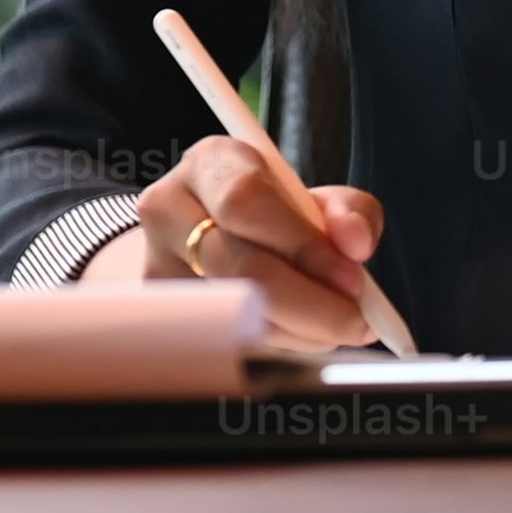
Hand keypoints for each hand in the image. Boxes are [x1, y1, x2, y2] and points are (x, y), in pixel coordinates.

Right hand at [68, 132, 388, 348]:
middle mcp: (169, 209)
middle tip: (355, 322)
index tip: (353, 279)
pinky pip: (224, 343)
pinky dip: (274, 348)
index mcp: (211, 163)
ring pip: (233, 316)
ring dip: (297, 333)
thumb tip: (355, 243)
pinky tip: (298, 338)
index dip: (304, 246)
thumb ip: (349, 212)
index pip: (248, 202)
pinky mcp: (160, 314)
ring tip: (331, 329)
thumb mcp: (313, 200)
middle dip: (310, 305)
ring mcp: (156, 265)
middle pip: (239, 267)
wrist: (199, 241)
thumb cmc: (269, 216)